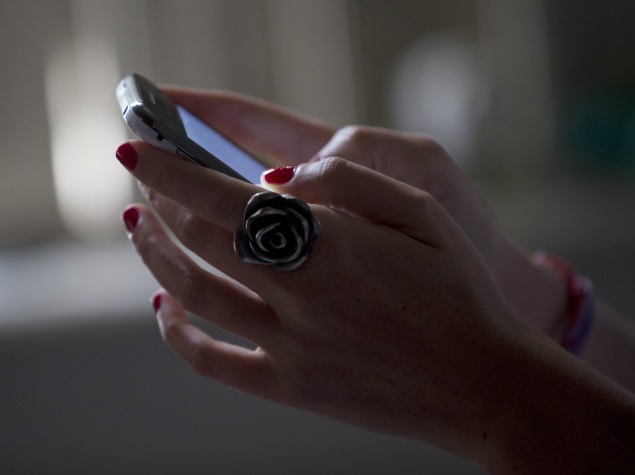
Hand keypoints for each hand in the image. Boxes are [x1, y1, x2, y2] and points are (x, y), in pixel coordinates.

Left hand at [118, 138, 528, 461]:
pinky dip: (176, 334)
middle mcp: (297, 294)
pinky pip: (211, 363)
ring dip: (154, 256)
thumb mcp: (422, 210)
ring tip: (140, 228)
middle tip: (149, 180)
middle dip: (161, 200)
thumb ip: (348, 179)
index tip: (137, 150)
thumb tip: (279, 175)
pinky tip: (164, 310)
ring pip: (191, 293)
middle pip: (198, 238)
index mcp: (328, 243)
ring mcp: (288, 347)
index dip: (171, 168)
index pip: (222, 196)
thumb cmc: (460, 290)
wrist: (481, 381)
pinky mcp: (289, 389)